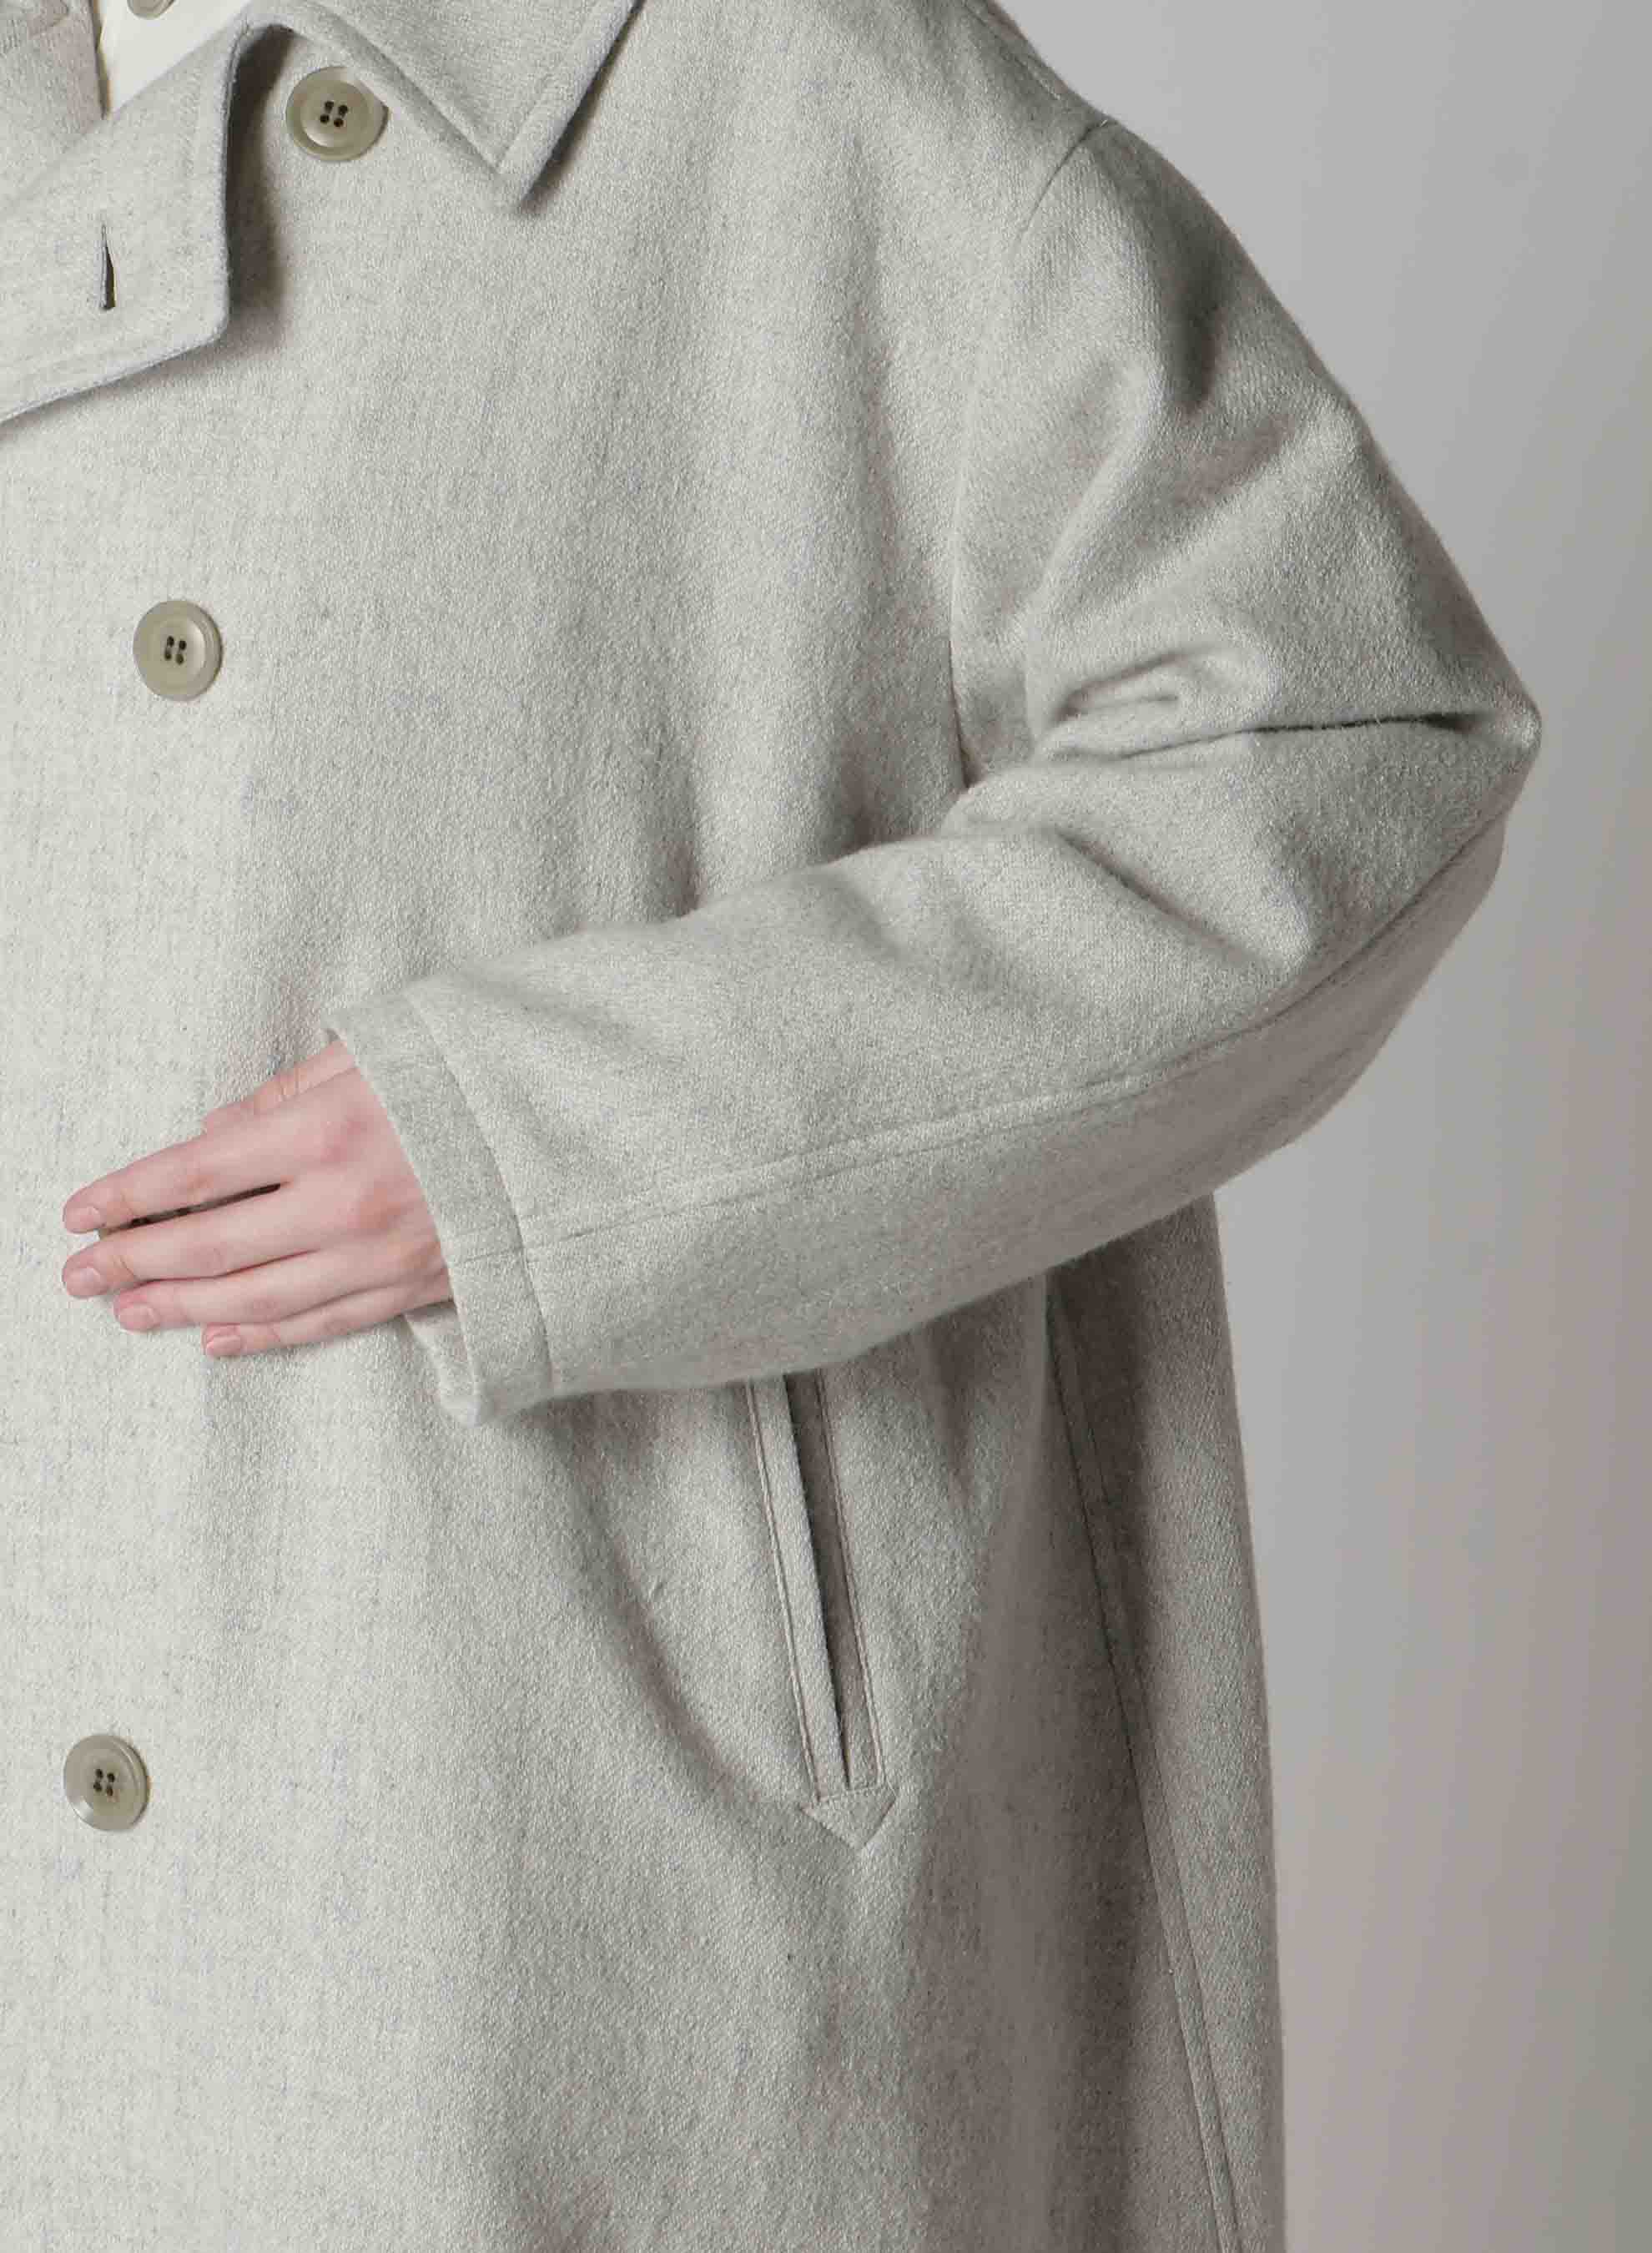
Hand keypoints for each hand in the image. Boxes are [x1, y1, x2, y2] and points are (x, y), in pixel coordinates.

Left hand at [59, 1039, 451, 1357]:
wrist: (585, 1141)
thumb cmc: (480, 1078)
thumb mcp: (383, 1052)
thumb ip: (290, 1092)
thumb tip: (212, 1133)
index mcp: (330, 1129)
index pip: (196, 1172)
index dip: (128, 1196)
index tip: (79, 1212)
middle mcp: (344, 1203)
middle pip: (210, 1245)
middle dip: (133, 1260)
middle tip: (78, 1275)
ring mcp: (378, 1257)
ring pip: (255, 1298)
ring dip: (179, 1308)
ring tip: (127, 1311)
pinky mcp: (412, 1291)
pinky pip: (319, 1325)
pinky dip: (260, 1337)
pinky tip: (213, 1337)